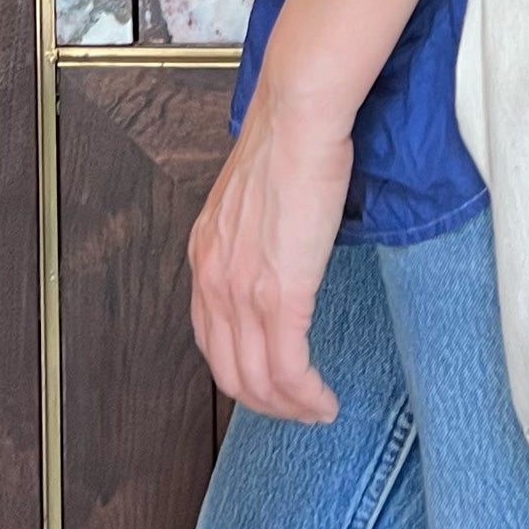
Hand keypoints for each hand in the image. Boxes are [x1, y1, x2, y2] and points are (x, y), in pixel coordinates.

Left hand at [187, 67, 353, 421]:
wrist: (298, 117)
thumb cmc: (286, 142)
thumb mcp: (251, 199)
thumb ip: (253, 236)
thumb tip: (278, 252)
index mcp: (205, 255)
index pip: (211, 339)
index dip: (240, 372)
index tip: (270, 381)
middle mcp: (214, 279)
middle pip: (229, 372)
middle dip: (264, 403)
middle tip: (296, 408)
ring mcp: (243, 291)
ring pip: (258, 381)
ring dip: (289, 407)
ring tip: (316, 411)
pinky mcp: (281, 294)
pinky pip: (288, 369)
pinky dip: (306, 396)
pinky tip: (323, 401)